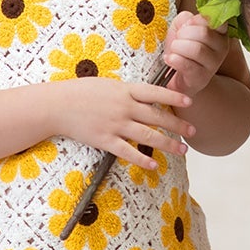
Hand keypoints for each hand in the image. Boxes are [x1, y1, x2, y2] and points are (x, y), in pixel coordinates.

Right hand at [52, 77, 193, 169]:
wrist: (57, 105)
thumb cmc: (81, 92)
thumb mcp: (108, 84)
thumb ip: (127, 91)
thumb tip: (146, 96)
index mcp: (125, 90)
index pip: (155, 92)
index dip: (174, 96)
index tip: (189, 101)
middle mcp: (123, 107)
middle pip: (157, 117)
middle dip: (177, 124)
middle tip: (193, 131)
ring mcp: (115, 124)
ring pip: (147, 136)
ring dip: (168, 143)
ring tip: (183, 149)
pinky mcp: (105, 140)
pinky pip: (127, 152)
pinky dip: (141, 159)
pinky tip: (154, 165)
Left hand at [162, 11, 230, 97]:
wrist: (175, 74)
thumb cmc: (181, 49)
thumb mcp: (181, 27)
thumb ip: (186, 18)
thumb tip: (189, 21)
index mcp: (219, 31)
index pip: (216, 19)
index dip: (198, 20)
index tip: (187, 24)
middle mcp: (221, 47)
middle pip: (204, 33)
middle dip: (183, 34)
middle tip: (177, 39)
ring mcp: (213, 64)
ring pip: (197, 49)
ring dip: (178, 47)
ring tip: (173, 50)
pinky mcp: (202, 77)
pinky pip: (187, 65)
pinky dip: (174, 59)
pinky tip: (170, 59)